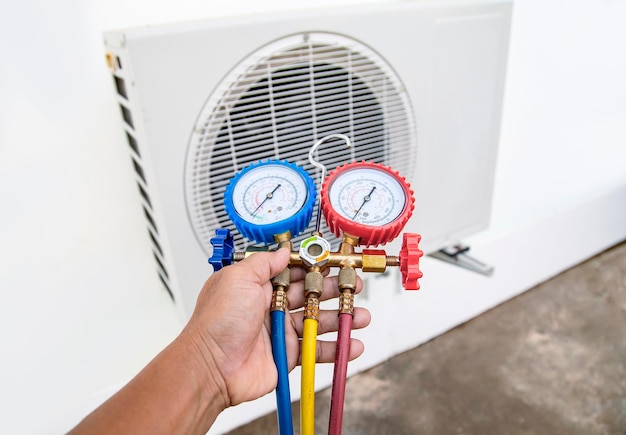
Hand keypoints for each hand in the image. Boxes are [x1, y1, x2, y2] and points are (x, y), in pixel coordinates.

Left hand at [181, 248, 370, 407]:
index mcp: (259, 285)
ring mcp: (282, 331)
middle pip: (312, 294)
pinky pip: (317, 349)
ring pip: (319, 321)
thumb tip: (283, 250)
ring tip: (362, 317)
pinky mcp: (289, 355)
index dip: (317, 266)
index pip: (295, 270)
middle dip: (336, 290)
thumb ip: (264, 262)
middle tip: (355, 286)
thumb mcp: (238, 278)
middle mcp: (272, 306)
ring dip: (343, 318)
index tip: (337, 262)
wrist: (211, 367)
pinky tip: (353, 344)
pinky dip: (337, 348)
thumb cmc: (217, 322)